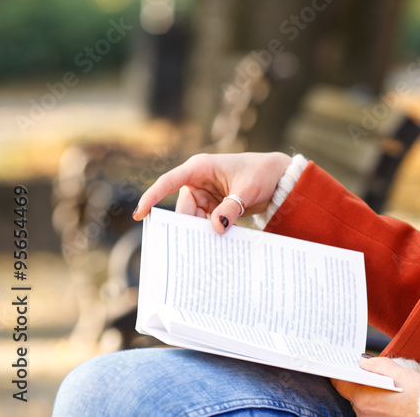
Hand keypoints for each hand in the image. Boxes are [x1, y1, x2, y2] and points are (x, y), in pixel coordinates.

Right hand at [132, 152, 293, 233]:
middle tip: (186, 249)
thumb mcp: (247, 190)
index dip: (152, 197)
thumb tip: (215, 228)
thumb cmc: (261, 173)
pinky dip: (208, 233)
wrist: (279, 178)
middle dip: (185, 227)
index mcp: (200, 167)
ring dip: (198, 233)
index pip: (169, 182)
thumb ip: (230, 208)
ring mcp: (205, 196)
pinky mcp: (213, 207)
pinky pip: (204, 223)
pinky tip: (212, 247)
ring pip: (192, 219)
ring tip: (203, 251)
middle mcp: (198, 181)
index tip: (140, 213)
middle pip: (183, 209)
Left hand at [332, 357, 419, 416]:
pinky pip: (372, 412)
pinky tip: (390, 397)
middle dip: (358, 382)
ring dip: (369, 394)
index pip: (340, 383)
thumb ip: (375, 365)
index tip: (340, 364)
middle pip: (352, 394)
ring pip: (363, 404)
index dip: (339, 372)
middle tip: (367, 370)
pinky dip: (377, 404)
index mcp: (363, 398)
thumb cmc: (418, 394)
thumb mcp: (397, 371)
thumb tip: (362, 361)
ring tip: (384, 384)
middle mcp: (363, 413)